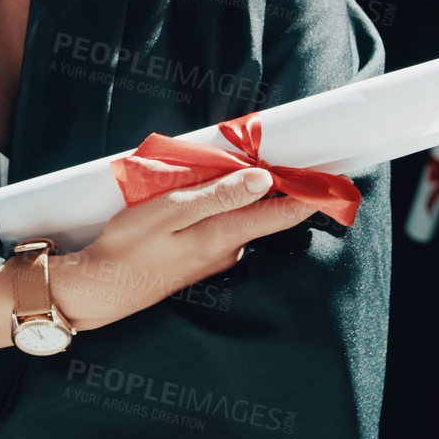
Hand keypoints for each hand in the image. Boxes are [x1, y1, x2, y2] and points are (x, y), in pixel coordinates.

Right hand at [48, 168, 316, 331]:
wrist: (100, 290)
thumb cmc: (128, 245)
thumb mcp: (169, 211)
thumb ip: (217, 194)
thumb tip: (263, 179)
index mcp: (224, 235)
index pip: (281, 212)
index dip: (311, 194)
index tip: (339, 178)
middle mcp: (228, 250)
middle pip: (263, 210)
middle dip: (272, 181)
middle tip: (272, 148)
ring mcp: (214, 256)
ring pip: (240, 215)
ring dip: (241, 190)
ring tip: (226, 161)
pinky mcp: (199, 257)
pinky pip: (222, 223)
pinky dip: (222, 204)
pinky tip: (201, 189)